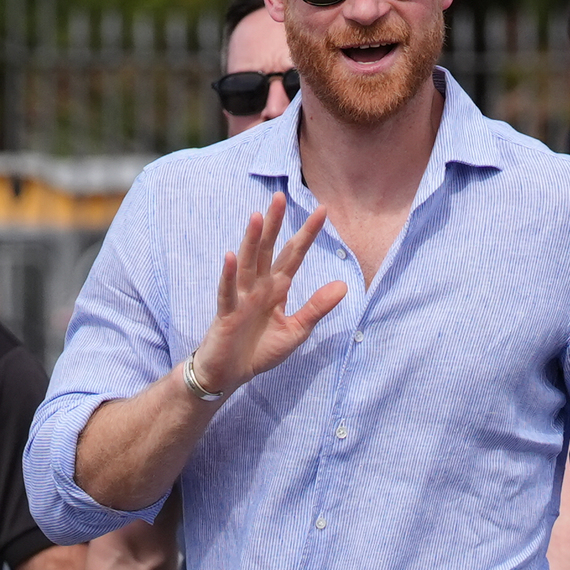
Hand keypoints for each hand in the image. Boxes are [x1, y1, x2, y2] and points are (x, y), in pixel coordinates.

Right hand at [191, 195, 348, 398]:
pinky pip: (227, 292)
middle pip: (268, 250)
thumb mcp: (296, 330)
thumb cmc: (260, 350)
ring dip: (252, 241)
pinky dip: (228, 275)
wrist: (231, 374)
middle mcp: (258, 287)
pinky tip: (231, 256)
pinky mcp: (226, 314)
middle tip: (281, 196)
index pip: (294, 256)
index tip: (322, 211)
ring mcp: (241, 298)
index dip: (307, 235)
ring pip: (247, 264)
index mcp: (276, 289)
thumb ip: (316, 308)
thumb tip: (343, 285)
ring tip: (258, 216)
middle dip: (275, 225)